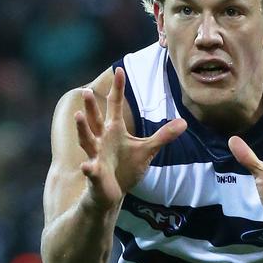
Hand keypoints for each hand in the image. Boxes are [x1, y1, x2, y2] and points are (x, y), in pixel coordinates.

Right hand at [75, 67, 186, 210]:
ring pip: (87, 140)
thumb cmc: (126, 167)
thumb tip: (184, 123)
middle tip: (87, 90)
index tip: (119, 69)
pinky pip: (91, 171)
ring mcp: (96, 155)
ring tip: (78, 116)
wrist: (112, 193)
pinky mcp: (96, 174)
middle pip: (95, 119)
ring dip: (82, 129)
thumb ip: (163, 135)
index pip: (114, 105)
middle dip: (91, 106)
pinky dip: (89, 169)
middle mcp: (102, 139)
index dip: (118, 88)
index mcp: (114, 130)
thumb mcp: (147, 149)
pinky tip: (87, 167)